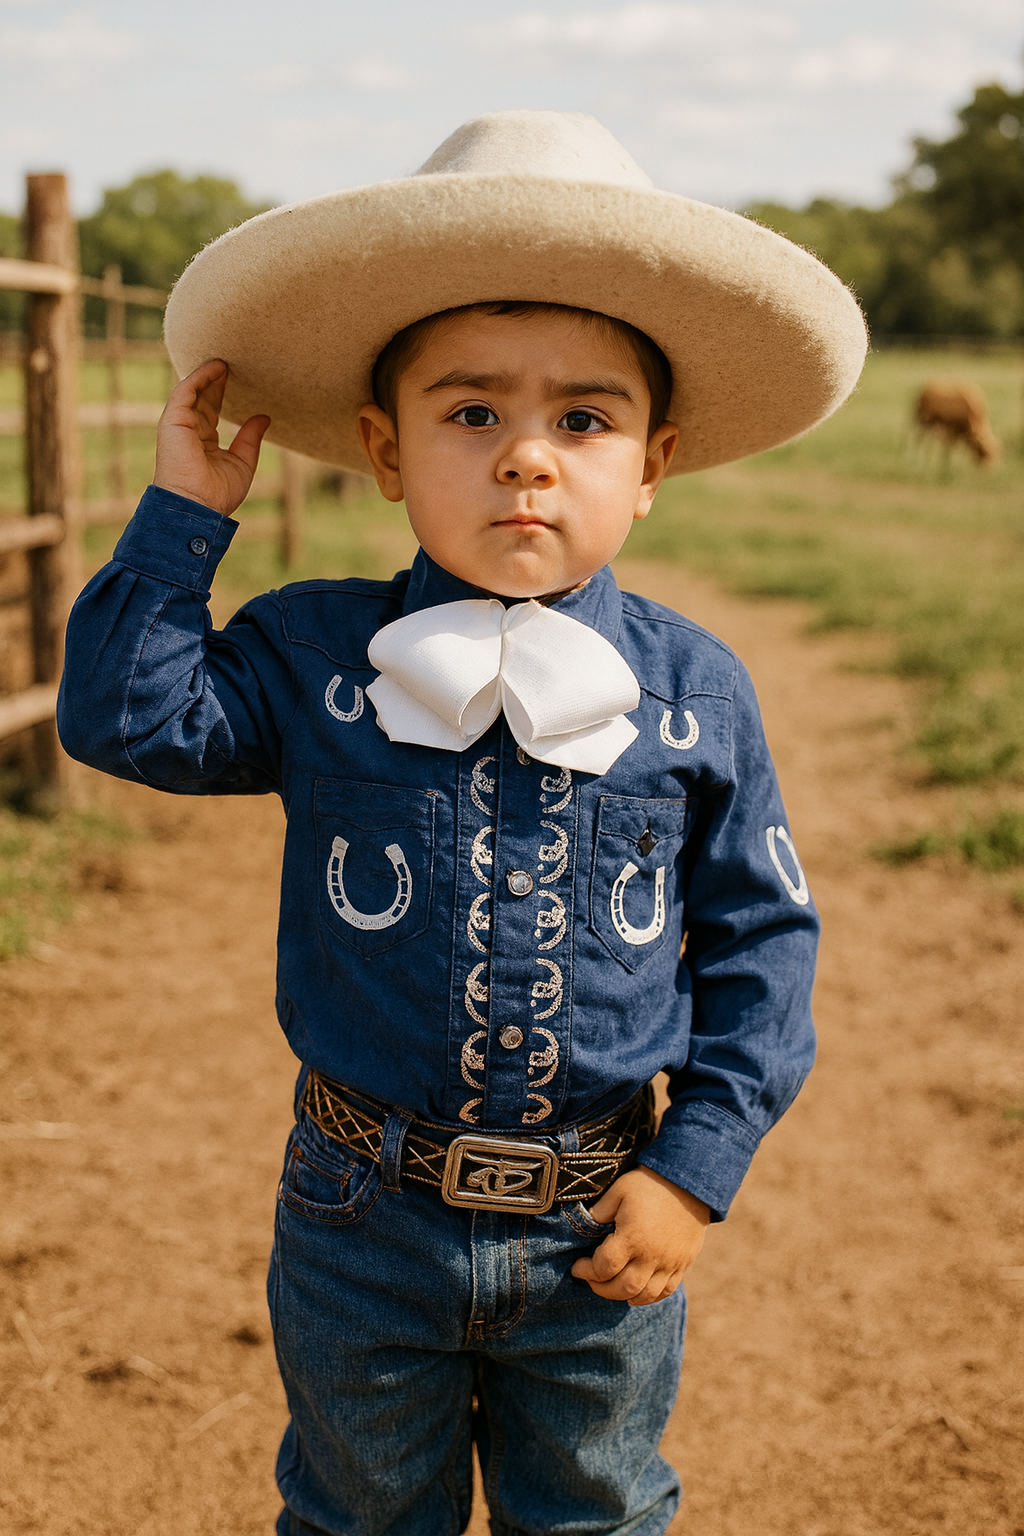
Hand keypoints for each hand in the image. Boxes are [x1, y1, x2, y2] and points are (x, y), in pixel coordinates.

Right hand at [154, 359, 269, 516]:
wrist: (198, 506)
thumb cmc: (217, 494)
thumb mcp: (243, 462)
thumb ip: (251, 438)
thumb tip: (264, 417)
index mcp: (202, 442)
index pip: (211, 411)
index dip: (222, 393)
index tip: (235, 377)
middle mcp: (188, 431)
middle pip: (202, 398)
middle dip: (216, 380)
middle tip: (232, 362)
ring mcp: (179, 425)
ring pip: (193, 391)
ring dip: (208, 374)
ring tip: (226, 359)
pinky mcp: (173, 420)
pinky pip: (186, 390)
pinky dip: (200, 377)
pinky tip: (217, 367)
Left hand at [570, 1166, 709, 1306]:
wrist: (689, 1183)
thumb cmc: (649, 1184)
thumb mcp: (618, 1191)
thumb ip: (599, 1213)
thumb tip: (585, 1228)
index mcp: (632, 1237)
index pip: (603, 1267)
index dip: (585, 1270)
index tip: (577, 1266)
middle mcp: (652, 1256)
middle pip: (623, 1288)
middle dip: (601, 1288)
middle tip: (591, 1279)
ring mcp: (670, 1263)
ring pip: (644, 1296)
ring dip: (624, 1296)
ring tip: (612, 1286)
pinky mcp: (683, 1265)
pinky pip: (666, 1291)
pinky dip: (649, 1297)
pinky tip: (637, 1291)